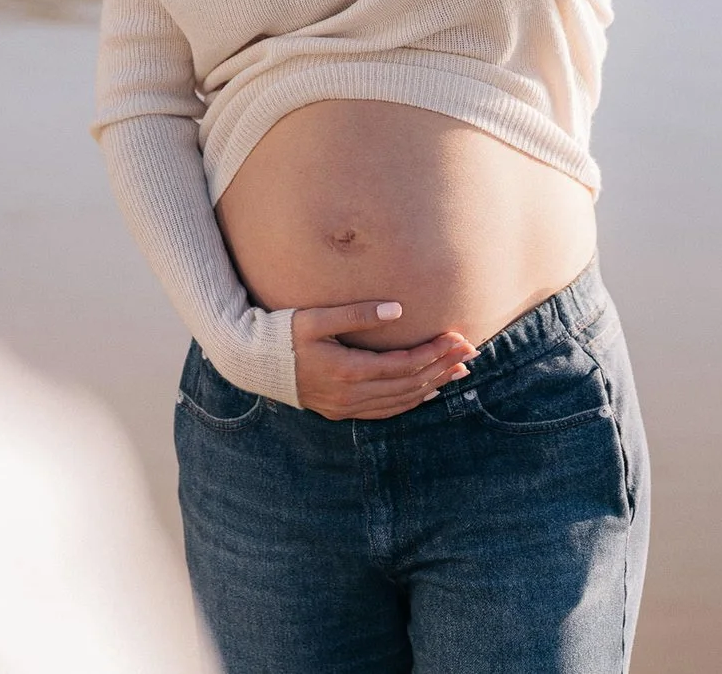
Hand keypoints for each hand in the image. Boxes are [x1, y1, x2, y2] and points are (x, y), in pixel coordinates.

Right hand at [291, 301, 476, 420]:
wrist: (252, 364)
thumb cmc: (282, 333)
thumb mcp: (315, 318)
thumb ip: (356, 313)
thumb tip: (398, 310)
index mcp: (346, 371)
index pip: (404, 365)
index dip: (433, 352)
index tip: (456, 337)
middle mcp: (350, 395)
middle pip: (410, 385)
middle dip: (442, 367)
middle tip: (470, 351)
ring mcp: (346, 407)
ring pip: (401, 401)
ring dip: (432, 385)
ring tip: (458, 370)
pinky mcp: (341, 411)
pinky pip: (385, 411)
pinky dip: (411, 401)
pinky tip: (427, 392)